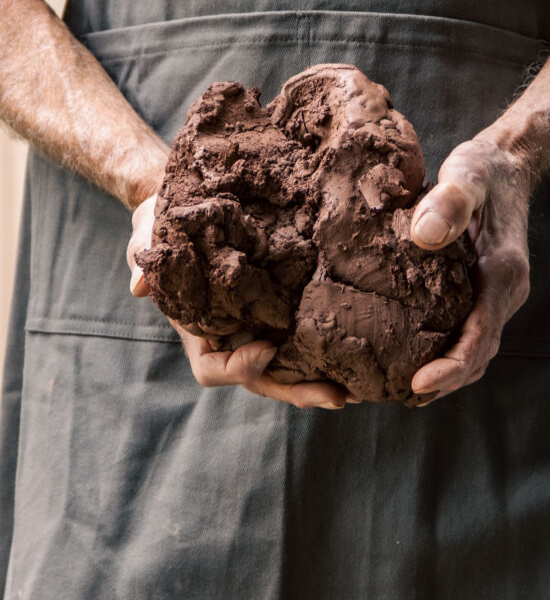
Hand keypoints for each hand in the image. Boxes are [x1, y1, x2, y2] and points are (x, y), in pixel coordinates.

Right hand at [127, 195, 349, 408]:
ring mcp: (256, 327)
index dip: (238, 366)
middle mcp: (229, 337)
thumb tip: (141, 284)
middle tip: (334, 395)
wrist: (194, 203)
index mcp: (197, 329)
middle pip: (260, 378)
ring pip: (287, 368)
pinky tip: (358, 358)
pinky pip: (303, 339)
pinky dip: (326, 352)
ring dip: (318, 381)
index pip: (213, 368)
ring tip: (354, 389)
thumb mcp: (147, 229)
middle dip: (296, 390)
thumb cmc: (167, 219)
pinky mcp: (282, 309)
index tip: (266, 348)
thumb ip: (144, 253)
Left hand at [409, 138, 531, 403]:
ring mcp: (495, 296)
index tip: (418, 385)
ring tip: (395, 391)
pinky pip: (464, 333)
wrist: (507, 164)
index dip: (451, 367)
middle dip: (442, 384)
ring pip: (473, 351)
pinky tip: (405, 356)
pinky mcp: (481, 293)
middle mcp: (504, 293)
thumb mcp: (465, 173)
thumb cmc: (482, 169)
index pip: (481, 336)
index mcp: (503, 273)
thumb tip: (423, 238)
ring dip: (443, 376)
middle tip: (392, 397)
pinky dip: (442, 353)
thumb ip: (449, 201)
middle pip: (478, 357)